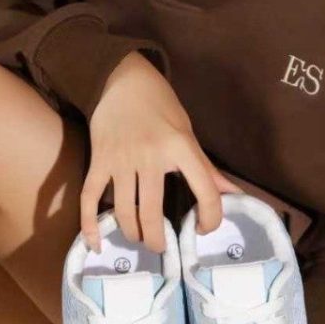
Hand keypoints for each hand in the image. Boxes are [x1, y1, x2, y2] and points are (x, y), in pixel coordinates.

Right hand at [81, 53, 235, 252]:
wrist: (120, 79)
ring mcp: (121, 161)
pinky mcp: (99, 162)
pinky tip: (97, 244)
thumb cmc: (160, 106)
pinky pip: (90, 199)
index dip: (210, 219)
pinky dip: (91, 225)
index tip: (203, 227)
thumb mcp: (187, 133)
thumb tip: (234, 195)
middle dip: (157, 240)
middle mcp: (150, 156)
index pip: (205, 193)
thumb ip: (206, 169)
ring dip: (133, 233)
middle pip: (152, 215)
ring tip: (140, 237)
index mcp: (180, 147)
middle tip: (160, 245)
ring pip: (124, 213)